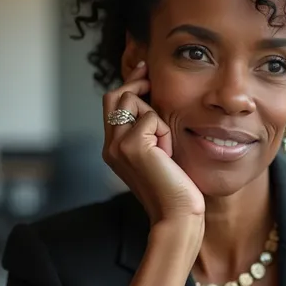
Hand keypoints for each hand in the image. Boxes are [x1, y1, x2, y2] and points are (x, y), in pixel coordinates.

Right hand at [102, 61, 204, 226]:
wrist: (176, 215)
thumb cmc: (175, 189)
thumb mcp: (158, 154)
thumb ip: (149, 132)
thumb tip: (154, 100)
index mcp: (113, 148)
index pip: (111, 104)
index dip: (128, 83)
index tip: (146, 70)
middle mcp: (109, 146)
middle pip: (113, 95)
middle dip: (135, 83)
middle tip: (153, 78)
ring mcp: (117, 145)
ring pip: (131, 100)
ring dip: (155, 115)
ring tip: (165, 145)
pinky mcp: (131, 145)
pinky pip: (151, 117)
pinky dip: (164, 131)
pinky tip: (167, 154)